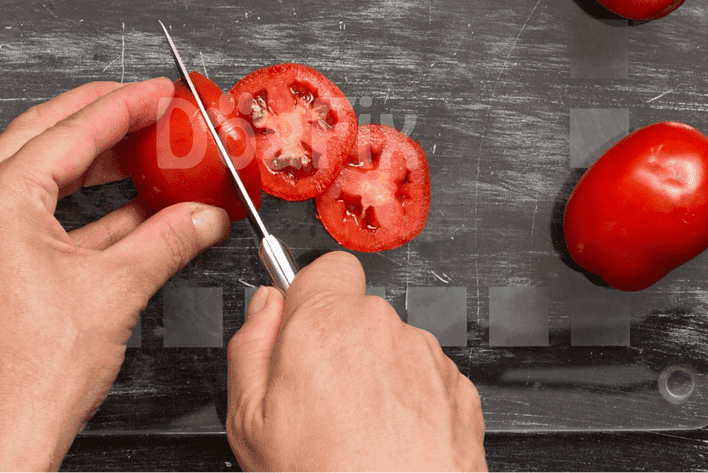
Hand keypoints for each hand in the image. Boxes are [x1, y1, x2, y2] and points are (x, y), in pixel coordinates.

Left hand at [0, 78, 229, 472]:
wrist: (0, 432)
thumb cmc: (31, 373)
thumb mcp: (118, 288)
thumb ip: (169, 239)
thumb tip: (202, 216)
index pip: (72, 130)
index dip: (124, 106)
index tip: (157, 93)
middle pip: (44, 136)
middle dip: (101, 118)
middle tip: (145, 107)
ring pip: (37, 172)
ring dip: (93, 163)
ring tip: (142, 153)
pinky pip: (34, 212)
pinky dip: (80, 207)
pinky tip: (126, 208)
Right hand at [226, 251, 487, 472]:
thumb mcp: (249, 417)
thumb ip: (250, 344)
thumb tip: (263, 308)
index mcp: (325, 322)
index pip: (325, 267)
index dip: (309, 297)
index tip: (300, 327)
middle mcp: (382, 329)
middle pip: (358, 312)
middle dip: (340, 343)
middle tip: (321, 399)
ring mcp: (425, 358)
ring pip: (393, 346)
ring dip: (378, 374)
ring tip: (358, 431)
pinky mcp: (458, 389)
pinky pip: (426, 379)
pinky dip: (412, 402)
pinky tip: (390, 441)